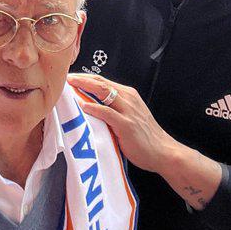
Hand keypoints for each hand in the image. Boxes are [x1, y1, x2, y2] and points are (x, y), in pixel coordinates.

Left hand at [65, 75, 181, 175]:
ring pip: (103, 93)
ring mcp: (128, 111)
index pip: (103, 81)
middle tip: (67, 78)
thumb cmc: (145, 137)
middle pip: (101, 83)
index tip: (72, 78)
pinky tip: (83, 106)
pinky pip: (107, 113)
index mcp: (129, 95)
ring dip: (84, 88)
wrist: (163, 151)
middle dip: (82, 79)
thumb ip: (115, 108)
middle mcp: (128, 99)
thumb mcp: (130, 115)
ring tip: (70, 86)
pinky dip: (93, 108)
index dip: (86, 78)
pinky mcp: (126, 125)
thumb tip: (93, 106)